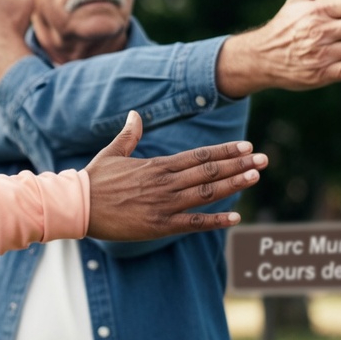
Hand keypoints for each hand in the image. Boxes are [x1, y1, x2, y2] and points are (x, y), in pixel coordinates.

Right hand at [84, 111, 266, 240]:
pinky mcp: (159, 225)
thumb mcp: (111, 153)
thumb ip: (128, 135)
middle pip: (209, 172)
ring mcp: (164, 204)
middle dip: (239, 164)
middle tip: (263, 160)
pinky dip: (215, 220)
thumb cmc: (93, 180)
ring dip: (234, 185)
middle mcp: (165, 183)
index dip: (225, 151)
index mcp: (156, 165)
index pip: (198, 156)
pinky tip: (235, 217)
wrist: (77, 206)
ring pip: (207, 193)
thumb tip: (134, 114)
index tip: (246, 146)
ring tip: (255, 177)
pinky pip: (194, 222)